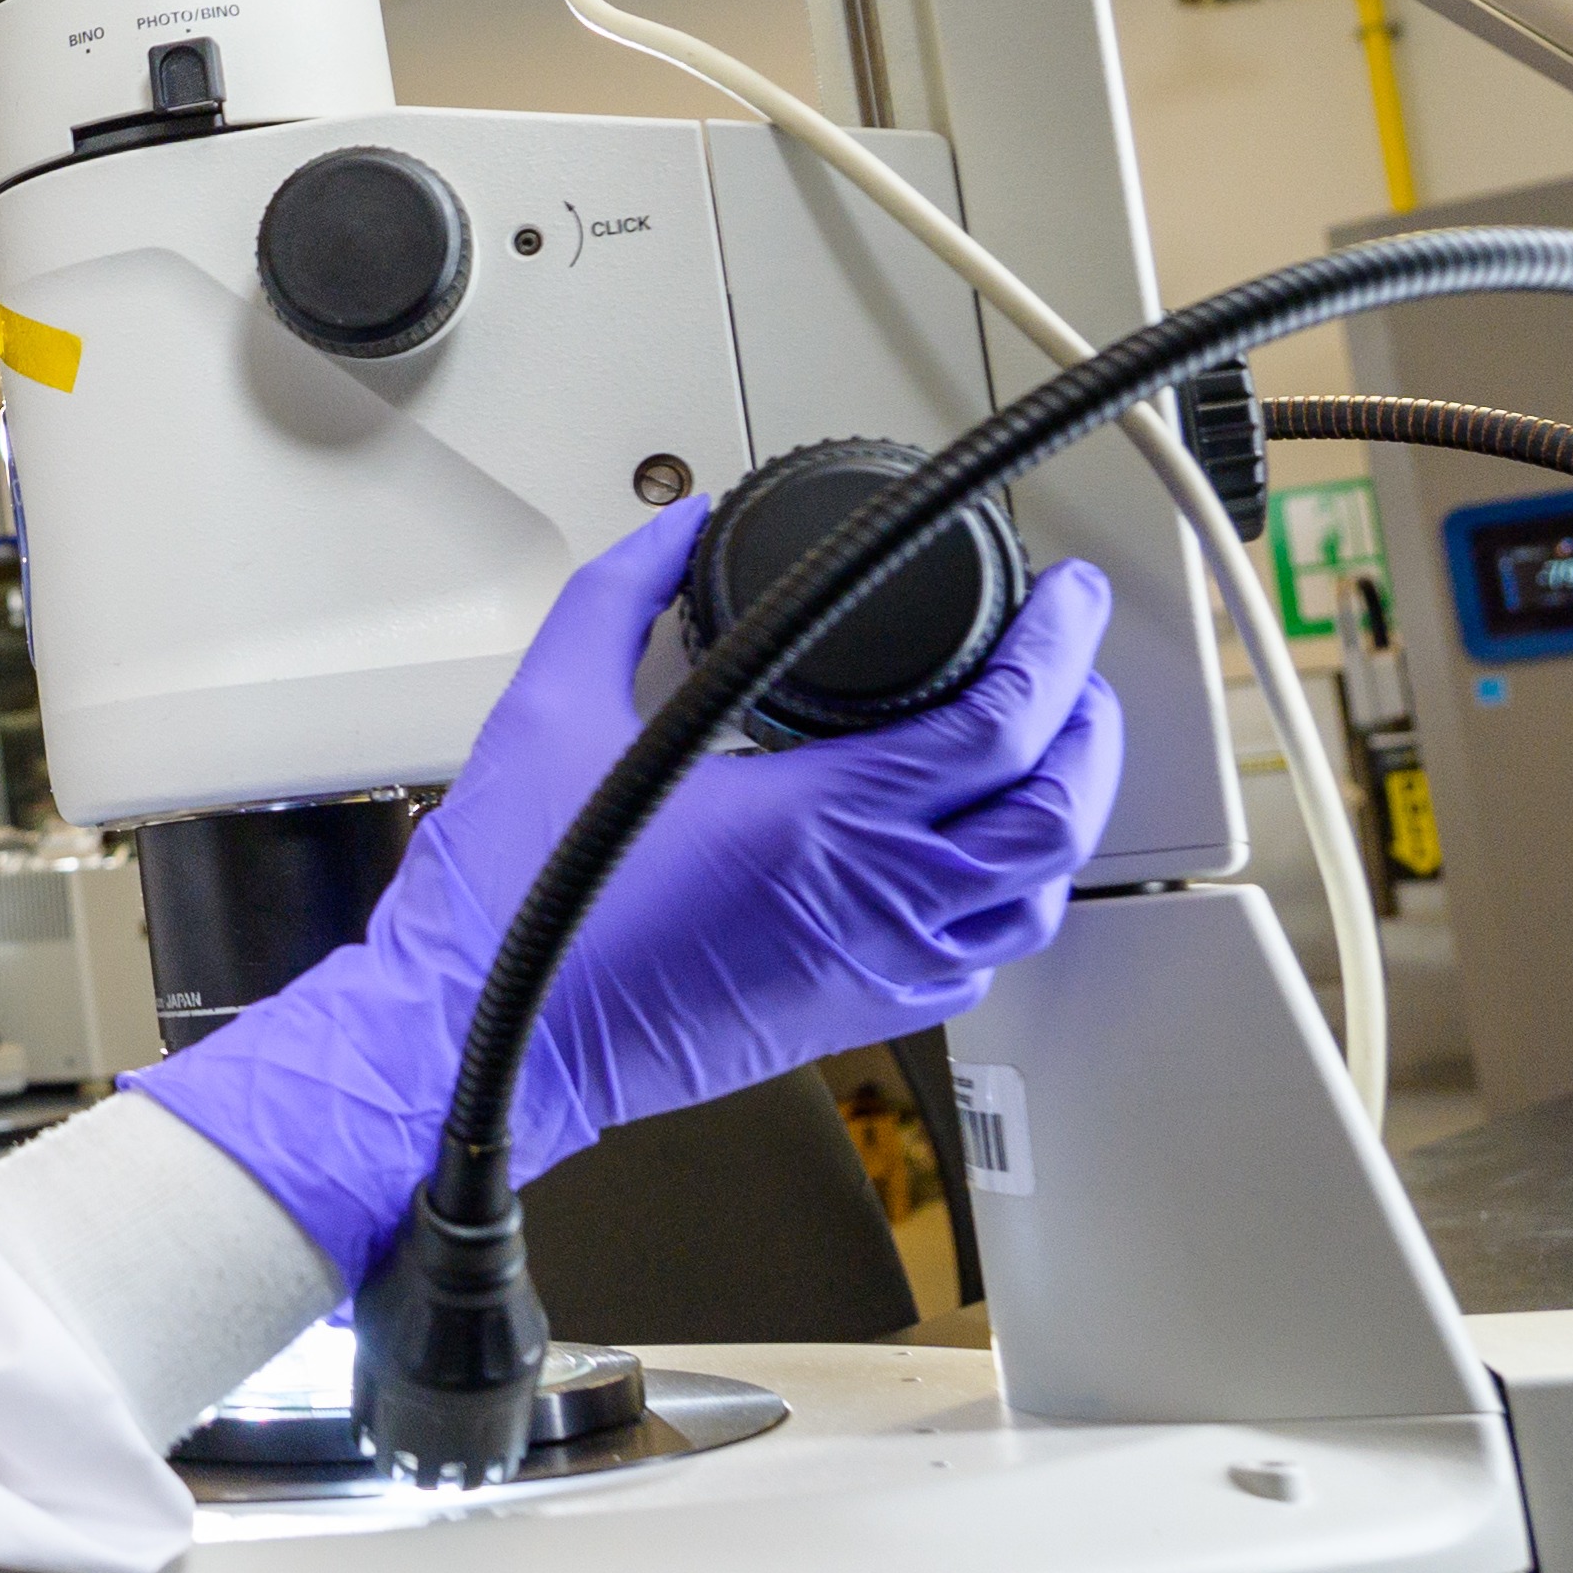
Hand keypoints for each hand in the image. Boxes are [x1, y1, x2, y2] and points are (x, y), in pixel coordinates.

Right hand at [130, 503, 1125, 1278]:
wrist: (482, 1042)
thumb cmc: (514, 906)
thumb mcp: (552, 704)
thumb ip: (623, 595)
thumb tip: (677, 530)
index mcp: (821, 820)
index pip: (1003, 722)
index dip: (1057, 647)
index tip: (1065, 601)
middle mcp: (872, 901)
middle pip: (1055, 813)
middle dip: (1090, 726)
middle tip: (1077, 665)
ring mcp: (872, 969)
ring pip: (1035, 896)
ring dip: (1065, 817)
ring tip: (1052, 754)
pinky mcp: (851, 1015)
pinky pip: (979, 960)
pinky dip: (1009, 899)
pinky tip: (979, 861)